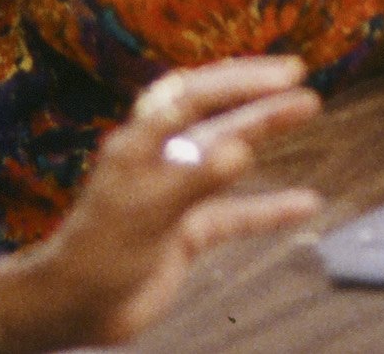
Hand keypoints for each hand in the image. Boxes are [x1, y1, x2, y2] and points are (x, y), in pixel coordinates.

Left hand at [5, 57, 323, 347]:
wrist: (76, 308)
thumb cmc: (99, 253)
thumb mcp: (145, 212)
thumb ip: (193, 180)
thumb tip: (242, 149)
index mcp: (140, 142)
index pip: (193, 96)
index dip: (237, 81)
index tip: (282, 75)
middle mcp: (160, 160)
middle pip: (214, 115)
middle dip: (255, 93)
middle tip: (298, 76)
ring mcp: (176, 195)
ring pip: (228, 155)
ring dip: (265, 132)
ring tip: (307, 109)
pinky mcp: (187, 232)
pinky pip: (236, 214)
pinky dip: (270, 208)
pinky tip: (306, 203)